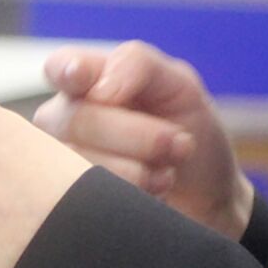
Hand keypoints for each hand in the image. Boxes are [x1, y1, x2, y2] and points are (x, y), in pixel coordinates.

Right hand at [34, 41, 253, 240]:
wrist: (207, 197)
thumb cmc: (187, 131)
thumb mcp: (179, 84)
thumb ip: (137, 65)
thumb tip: (98, 90)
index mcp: (86, 79)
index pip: (60, 68)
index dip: (71, 75)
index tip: (102, 94)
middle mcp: (63, 118)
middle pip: (78, 119)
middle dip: (137, 135)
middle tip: (178, 144)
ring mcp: (61, 162)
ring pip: (79, 162)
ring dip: (137, 170)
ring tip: (166, 172)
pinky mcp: (72, 202)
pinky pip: (88, 198)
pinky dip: (131, 194)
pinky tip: (152, 192)